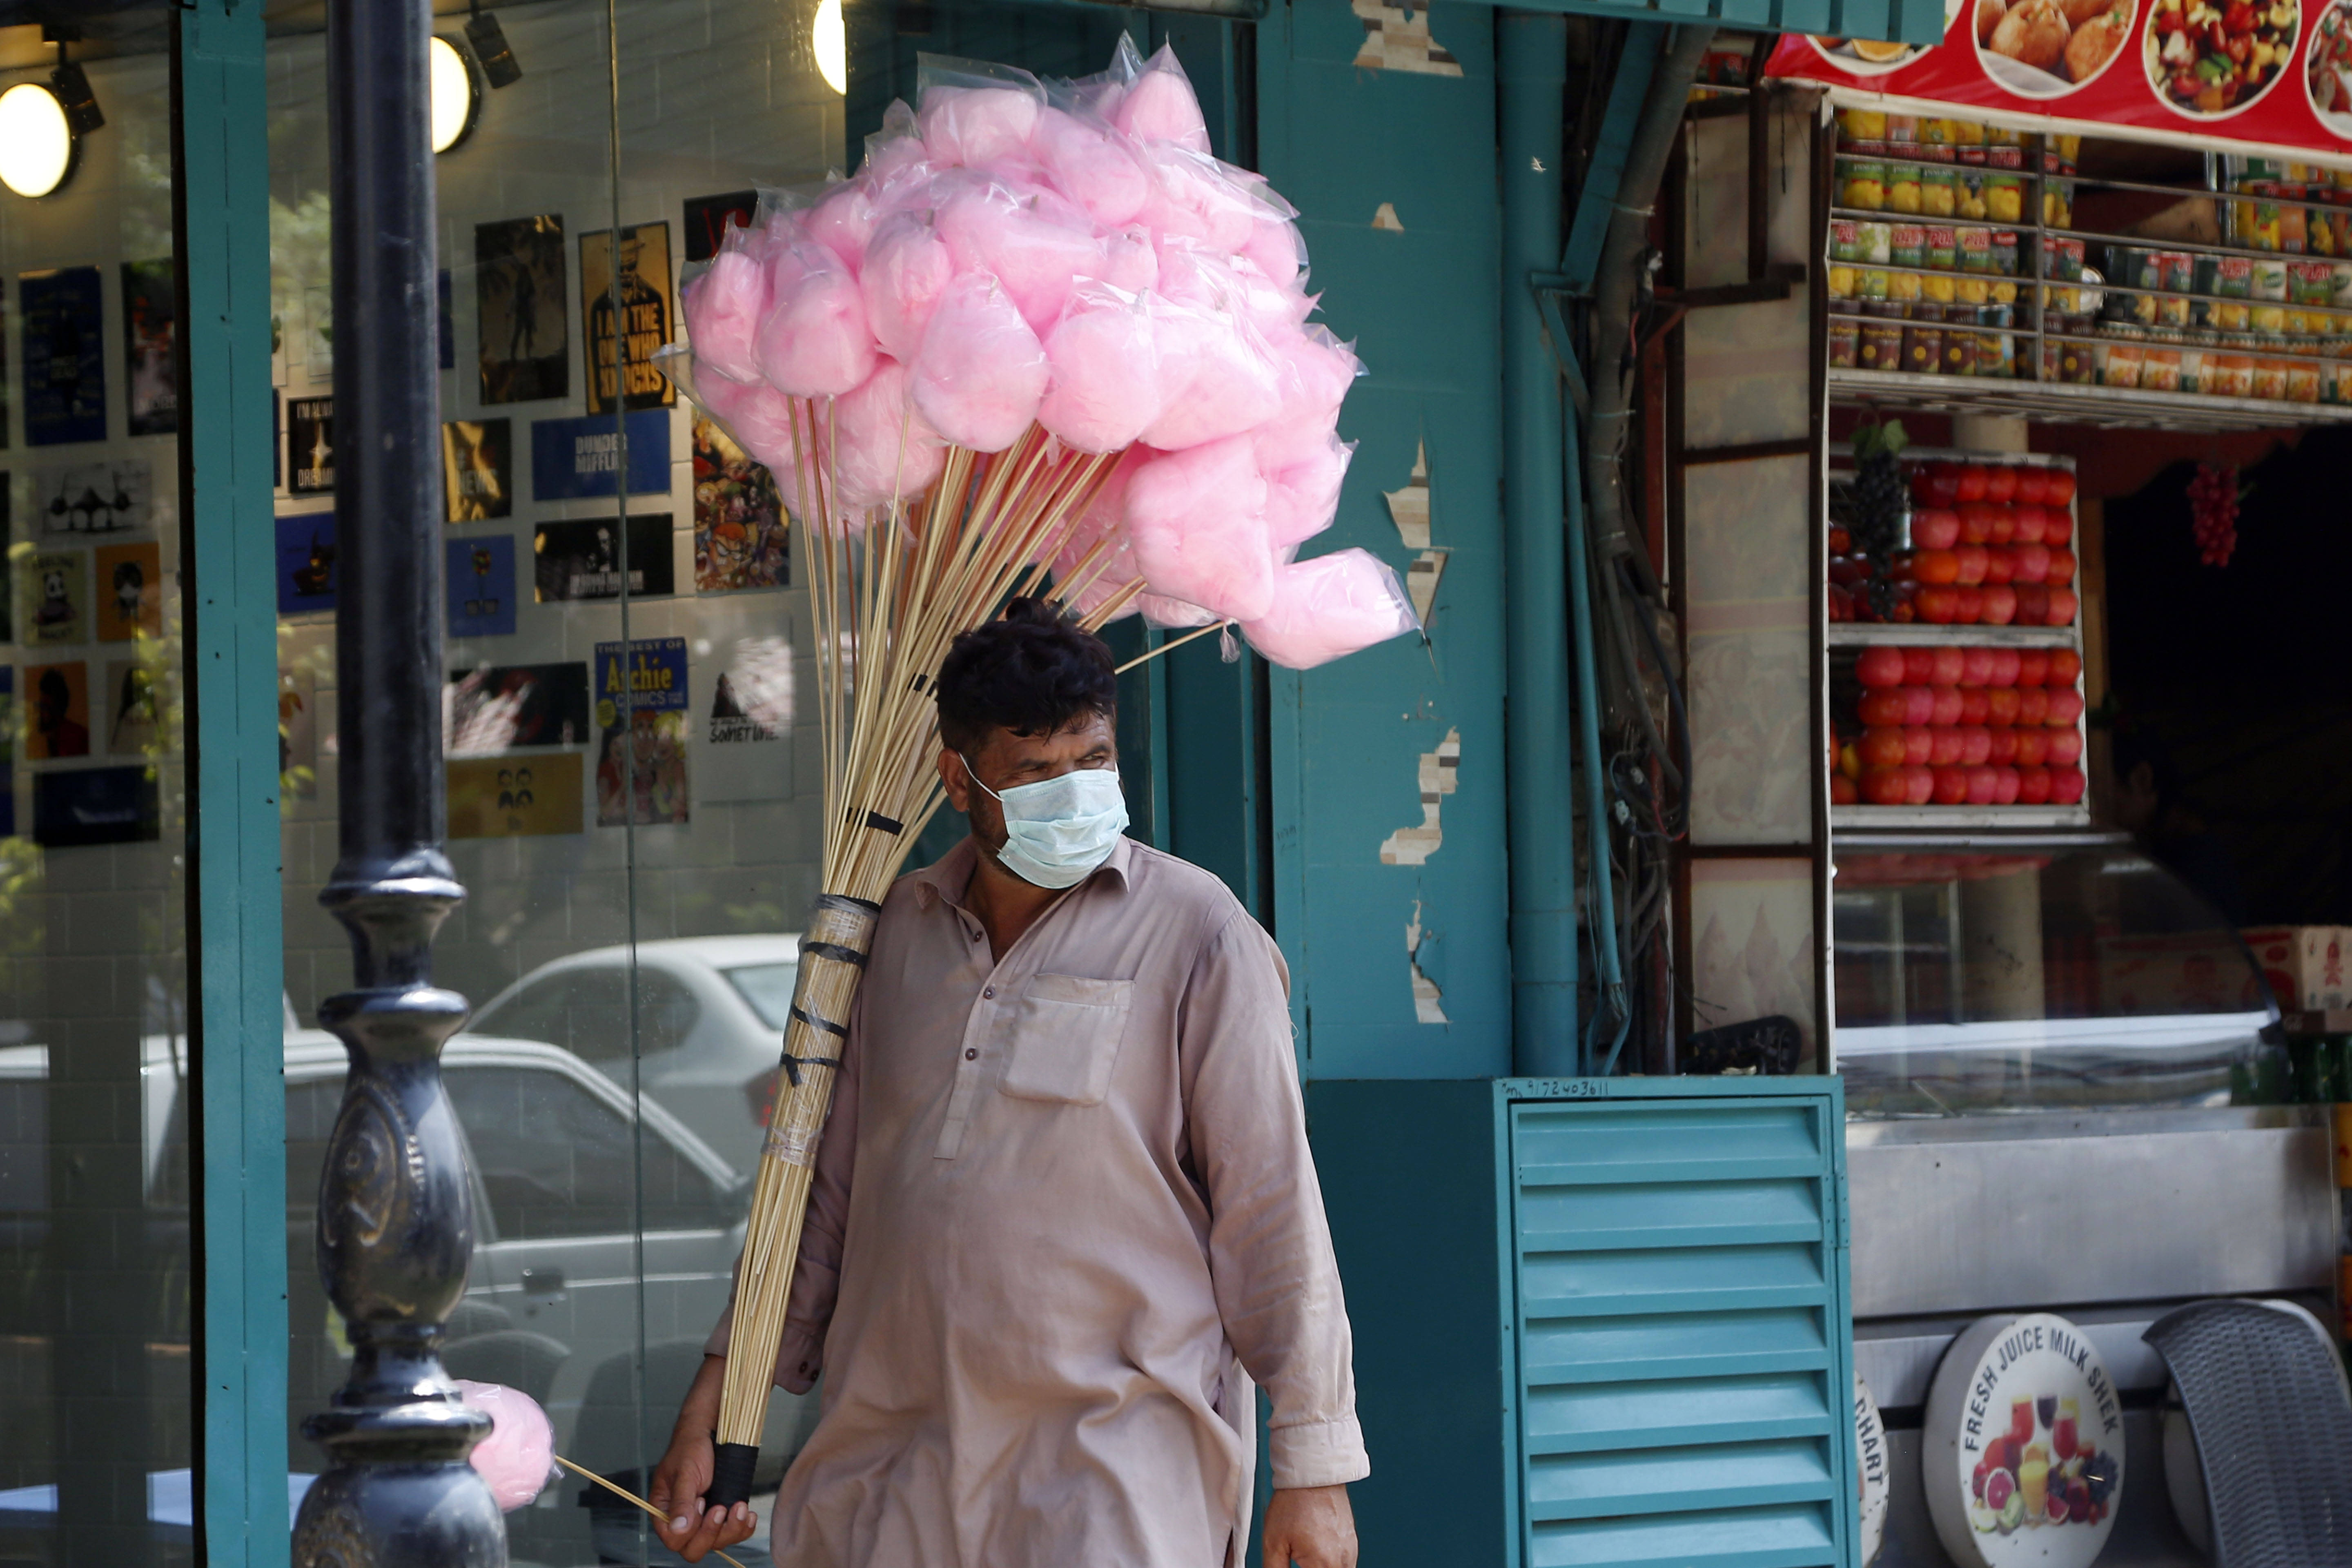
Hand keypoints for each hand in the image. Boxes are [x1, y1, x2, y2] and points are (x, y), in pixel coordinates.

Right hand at [648, 1355, 759, 1562]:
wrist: (713, 1431)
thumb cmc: (692, 1448)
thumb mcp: (685, 1472)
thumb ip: (681, 1502)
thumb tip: (678, 1530)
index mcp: (664, 1512)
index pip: (673, 1540)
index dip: (689, 1531)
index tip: (701, 1503)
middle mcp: (683, 1520)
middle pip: (694, 1549)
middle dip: (711, 1534)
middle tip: (722, 1508)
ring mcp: (704, 1519)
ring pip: (716, 1543)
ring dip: (732, 1530)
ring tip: (741, 1507)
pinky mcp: (723, 1514)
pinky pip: (733, 1533)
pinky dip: (743, 1528)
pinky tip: (749, 1514)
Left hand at [1263, 1484, 1356, 1567]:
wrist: (1313, 1475)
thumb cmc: (1293, 1503)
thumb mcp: (1273, 1542)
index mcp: (1323, 1564)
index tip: (1290, 1564)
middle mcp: (1342, 1561)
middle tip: (1296, 1560)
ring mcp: (1350, 1553)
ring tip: (1304, 1559)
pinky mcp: (1352, 1544)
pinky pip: (1344, 1566)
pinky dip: (1329, 1565)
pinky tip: (1316, 1556)